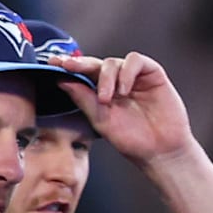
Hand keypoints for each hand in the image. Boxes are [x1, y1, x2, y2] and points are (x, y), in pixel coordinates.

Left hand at [51, 52, 196, 166]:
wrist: (160, 151)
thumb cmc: (132, 140)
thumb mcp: (101, 120)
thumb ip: (83, 99)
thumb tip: (62, 80)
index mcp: (102, 92)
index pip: (82, 74)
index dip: (68, 66)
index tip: (52, 63)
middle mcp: (117, 82)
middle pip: (95, 64)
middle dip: (80, 64)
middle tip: (67, 66)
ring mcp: (134, 77)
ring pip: (113, 62)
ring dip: (106, 77)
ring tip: (106, 98)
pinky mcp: (152, 73)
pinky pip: (135, 61)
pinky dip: (126, 72)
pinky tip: (124, 90)